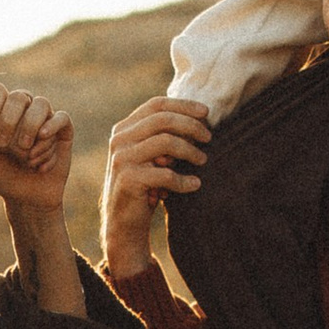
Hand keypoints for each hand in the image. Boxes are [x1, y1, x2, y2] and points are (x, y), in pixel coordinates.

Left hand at [0, 79, 73, 213]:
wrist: (26, 198)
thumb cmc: (1, 175)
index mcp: (1, 110)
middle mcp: (23, 110)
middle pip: (19, 96)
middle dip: (9, 120)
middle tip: (2, 145)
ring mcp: (44, 119)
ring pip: (41, 104)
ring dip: (30, 126)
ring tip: (24, 152)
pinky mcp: (63, 131)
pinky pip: (61, 118)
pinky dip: (51, 128)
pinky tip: (42, 141)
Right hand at [100, 92, 209, 283]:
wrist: (124, 223)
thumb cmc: (145, 186)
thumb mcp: (152, 157)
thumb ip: (164, 136)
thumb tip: (200, 118)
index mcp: (124, 129)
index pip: (156, 105)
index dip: (183, 105)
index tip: (206, 113)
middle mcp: (119, 140)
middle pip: (163, 119)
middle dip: (191, 126)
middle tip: (209, 138)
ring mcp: (122, 159)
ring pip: (166, 142)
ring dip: (190, 151)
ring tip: (203, 160)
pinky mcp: (128, 180)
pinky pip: (165, 174)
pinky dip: (184, 180)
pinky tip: (195, 185)